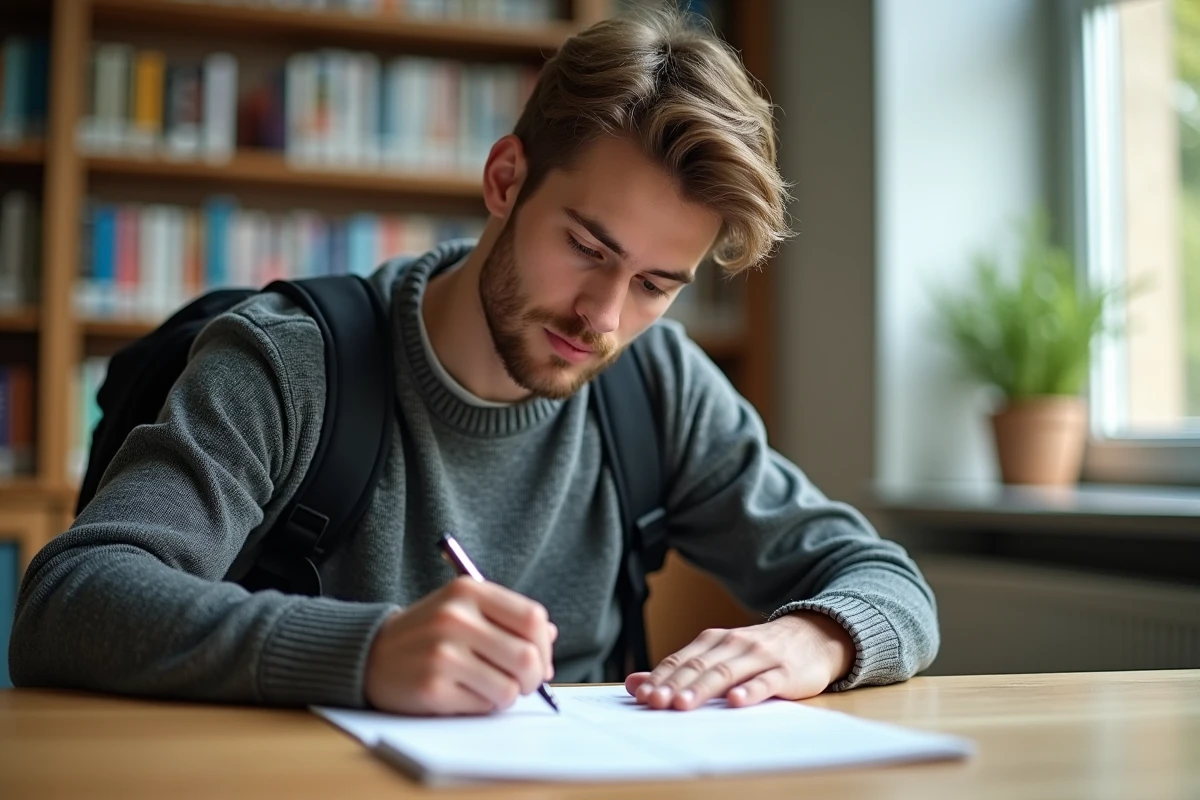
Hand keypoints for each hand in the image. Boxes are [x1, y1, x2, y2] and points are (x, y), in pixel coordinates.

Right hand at [364, 577, 556, 714]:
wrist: (370, 654)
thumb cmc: (428, 633)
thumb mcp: (464, 609)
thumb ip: (506, 617)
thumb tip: (549, 638)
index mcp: (468, 591)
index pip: (532, 618)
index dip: (544, 646)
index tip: (540, 660)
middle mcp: (455, 618)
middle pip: (527, 657)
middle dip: (533, 679)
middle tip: (523, 684)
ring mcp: (442, 653)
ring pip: (509, 688)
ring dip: (506, 696)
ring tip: (487, 688)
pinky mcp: (432, 687)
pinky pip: (483, 706)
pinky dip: (482, 706)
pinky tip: (463, 694)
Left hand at [625, 611, 853, 710]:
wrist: (813, 637)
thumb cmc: (758, 653)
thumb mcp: (718, 656)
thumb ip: (679, 671)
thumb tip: (635, 684)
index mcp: (714, 641)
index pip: (681, 660)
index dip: (661, 678)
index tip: (642, 697)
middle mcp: (734, 645)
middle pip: (700, 667)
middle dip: (675, 686)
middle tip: (656, 703)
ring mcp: (760, 656)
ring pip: (727, 673)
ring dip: (703, 689)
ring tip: (683, 704)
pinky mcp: (785, 672)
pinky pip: (765, 681)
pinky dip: (750, 691)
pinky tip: (736, 702)